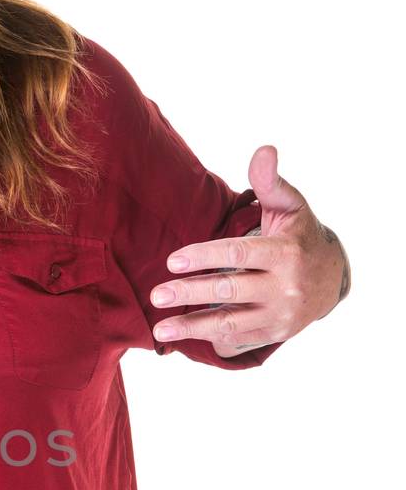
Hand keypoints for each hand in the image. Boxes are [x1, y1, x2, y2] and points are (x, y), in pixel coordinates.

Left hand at [149, 146, 349, 356]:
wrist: (333, 277)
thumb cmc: (300, 234)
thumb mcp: (290, 205)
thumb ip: (270, 181)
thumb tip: (263, 149)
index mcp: (285, 253)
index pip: (239, 254)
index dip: (204, 257)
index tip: (172, 261)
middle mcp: (285, 287)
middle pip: (230, 290)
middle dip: (190, 293)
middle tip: (156, 295)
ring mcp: (281, 315)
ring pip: (231, 323)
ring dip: (192, 327)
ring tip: (160, 329)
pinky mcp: (274, 334)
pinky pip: (238, 339)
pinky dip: (209, 339)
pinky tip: (182, 338)